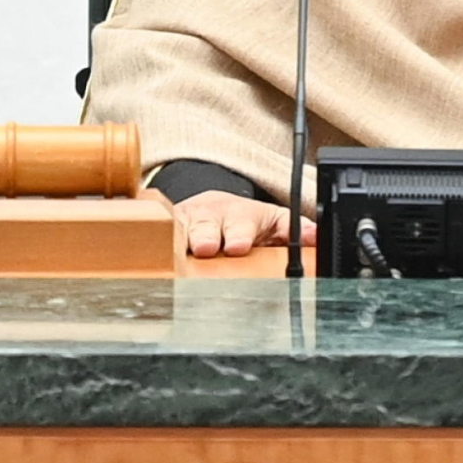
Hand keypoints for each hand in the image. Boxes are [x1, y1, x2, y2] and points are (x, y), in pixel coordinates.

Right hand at [166, 190, 316, 258]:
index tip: (238, 245)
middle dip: (206, 236)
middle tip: (206, 247)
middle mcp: (209, 218)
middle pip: (205, 226)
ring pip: (176, 232)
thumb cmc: (243, 221)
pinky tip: (147, 256)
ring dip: (176, 241)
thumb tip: (315, 237)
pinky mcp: (161, 234)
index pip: (240, 224)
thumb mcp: (271, 221)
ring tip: (175, 252)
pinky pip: (153, 239)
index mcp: (239, 217)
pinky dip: (151, 246)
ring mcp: (183, 225)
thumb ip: (292, 229)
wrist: (210, 207)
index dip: (239, 234)